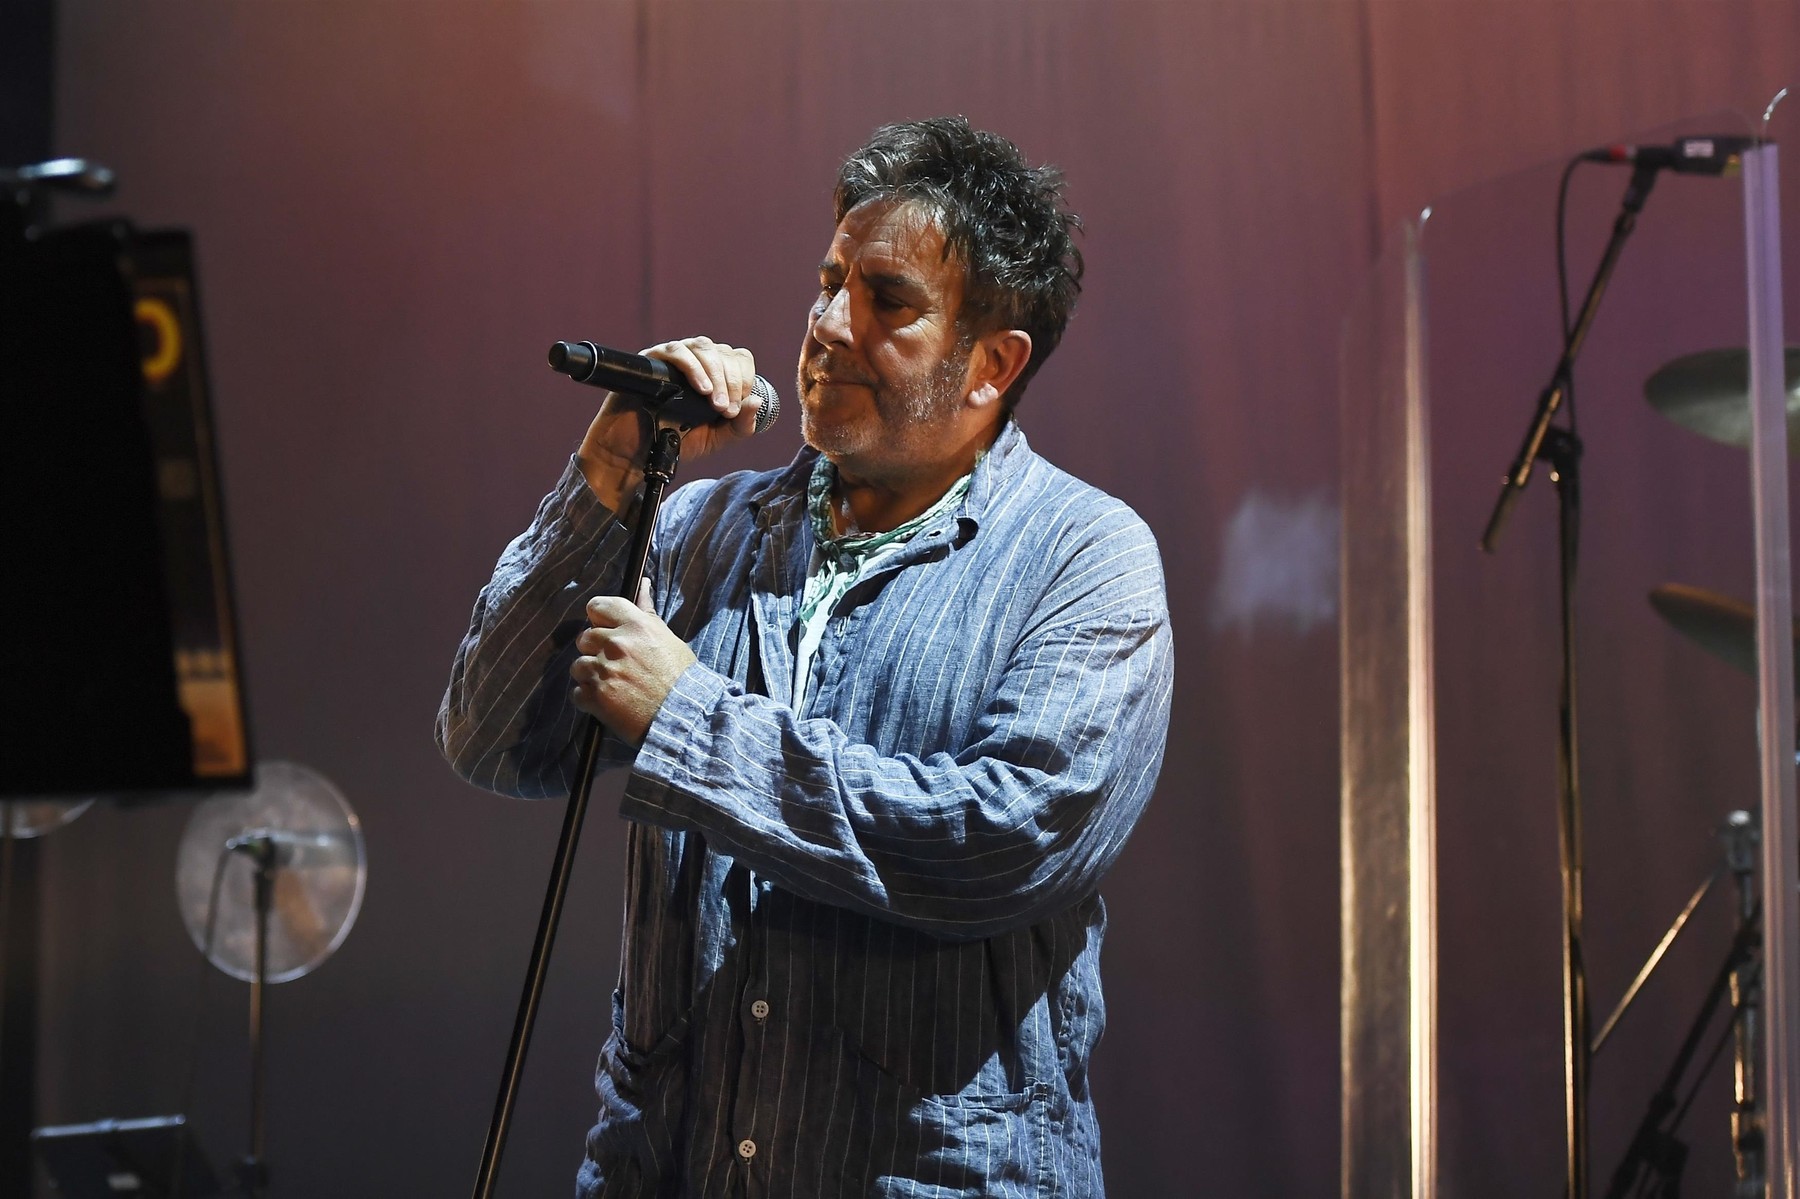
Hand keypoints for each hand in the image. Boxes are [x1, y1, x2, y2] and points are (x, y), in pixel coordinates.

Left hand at [571, 579, 696, 744]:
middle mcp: (616, 644)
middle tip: (614, 664)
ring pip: (578, 666)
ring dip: (590, 676)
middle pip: (584, 638)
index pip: (597, 606)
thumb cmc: (681, 678)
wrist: (684, 717)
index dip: (598, 618)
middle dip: (595, 650)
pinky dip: (589, 700)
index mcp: (635, 625)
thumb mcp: (667, 638)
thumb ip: (646, 612)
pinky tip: (609, 703)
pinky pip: (577, 693)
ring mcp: (603, 671)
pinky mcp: (596, 697)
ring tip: (613, 686)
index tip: (604, 629)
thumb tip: (642, 584)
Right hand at [577, 336, 768, 509]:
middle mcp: (697, 361)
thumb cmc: (675, 442)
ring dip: (715, 374)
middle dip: (732, 382)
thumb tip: (757, 401)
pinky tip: (701, 389)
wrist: (636, 453)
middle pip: (724, 352)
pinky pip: (676, 351)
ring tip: (714, 403)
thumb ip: (740, 425)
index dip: (744, 379)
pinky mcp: (652, 359)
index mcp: (715, 374)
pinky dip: (693, 368)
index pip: (739, 359)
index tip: (736, 409)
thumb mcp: (716, 438)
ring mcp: (674, 358)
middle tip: (725, 410)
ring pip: (703, 346)